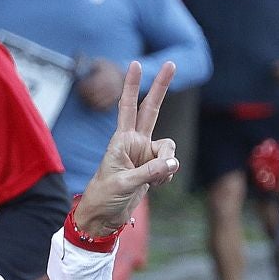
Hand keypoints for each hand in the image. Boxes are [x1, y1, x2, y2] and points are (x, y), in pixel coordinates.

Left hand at [73, 61, 179, 237]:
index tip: (135, 63)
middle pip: (151, 109)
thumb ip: (150, 172)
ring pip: (169, 148)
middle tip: (171, 63)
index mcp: (121, 140)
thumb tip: (173, 163)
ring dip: (166, 165)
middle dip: (161, 87)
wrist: (105, 216)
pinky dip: (166, 177)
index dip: (132, 86)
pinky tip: (154, 186)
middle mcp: (135, 142)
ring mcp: (146, 154)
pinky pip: (170, 166)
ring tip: (153, 181)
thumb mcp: (124, 183)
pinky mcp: (154, 168)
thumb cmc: (104, 196)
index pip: (127, 107)